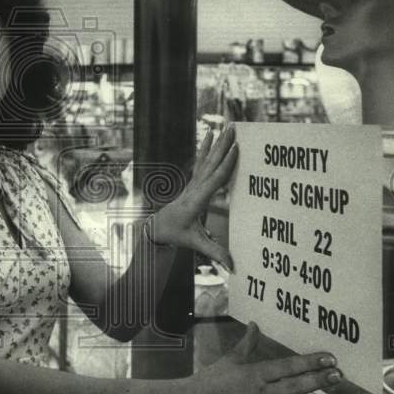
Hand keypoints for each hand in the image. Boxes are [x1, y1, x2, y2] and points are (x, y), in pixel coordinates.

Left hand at [149, 125, 237, 268]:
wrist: (157, 228)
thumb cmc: (176, 235)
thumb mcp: (194, 244)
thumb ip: (214, 253)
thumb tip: (233, 267)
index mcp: (196, 201)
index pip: (214, 181)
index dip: (226, 165)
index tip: (236, 150)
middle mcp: (194, 188)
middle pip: (211, 163)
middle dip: (223, 146)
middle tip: (233, 129)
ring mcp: (193, 183)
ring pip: (206, 159)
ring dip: (217, 143)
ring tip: (226, 127)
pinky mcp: (193, 182)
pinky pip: (201, 161)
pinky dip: (206, 147)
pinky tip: (210, 134)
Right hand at [167, 323, 345, 393]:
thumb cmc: (208, 381)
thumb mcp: (229, 360)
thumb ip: (247, 344)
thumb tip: (255, 324)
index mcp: (255, 374)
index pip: (287, 366)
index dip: (309, 362)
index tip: (330, 358)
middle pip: (294, 388)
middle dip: (317, 382)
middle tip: (338, 378)